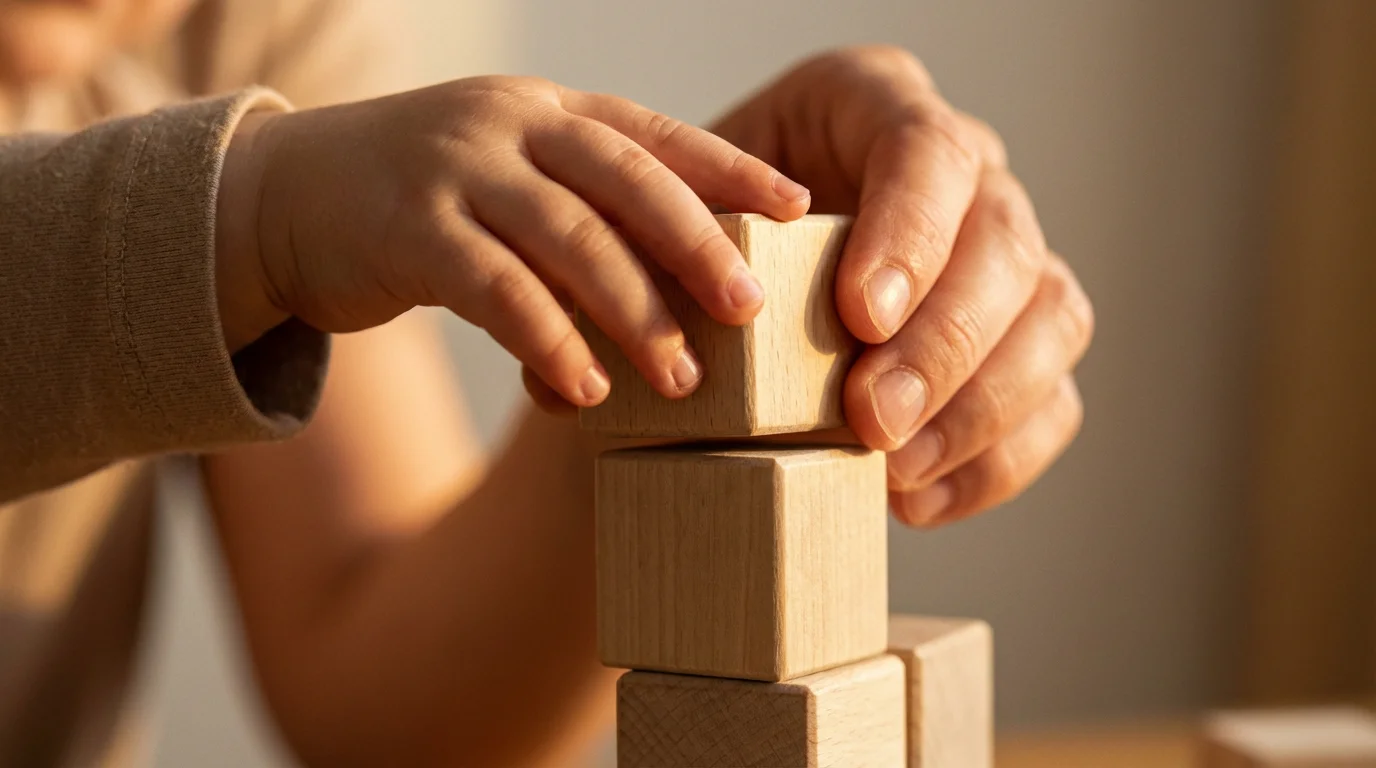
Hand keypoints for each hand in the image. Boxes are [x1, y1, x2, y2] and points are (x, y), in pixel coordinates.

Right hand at [215, 76, 810, 405]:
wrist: (285, 196)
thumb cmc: (422, 204)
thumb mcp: (507, 186)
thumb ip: (581, 221)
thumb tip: (672, 301)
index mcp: (547, 110)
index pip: (654, 135)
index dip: (728, 170)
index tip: (795, 210)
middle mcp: (510, 124)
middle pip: (624, 178)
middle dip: (695, 242)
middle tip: (751, 307)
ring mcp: (457, 169)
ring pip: (566, 236)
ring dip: (631, 310)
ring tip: (681, 379)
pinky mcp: (408, 228)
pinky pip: (494, 287)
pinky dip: (546, 338)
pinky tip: (583, 387)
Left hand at [712, 46, 1093, 526]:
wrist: (718, 294)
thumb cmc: (690, 238)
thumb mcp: (666, 214)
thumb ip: (678, 244)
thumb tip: (686, 315)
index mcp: (872, 107)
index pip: (925, 149)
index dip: (908, 232)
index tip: (862, 317)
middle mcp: (963, 172)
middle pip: (1004, 240)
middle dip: (943, 342)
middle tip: (872, 419)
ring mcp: (1008, 257)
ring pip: (1053, 317)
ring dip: (980, 407)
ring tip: (893, 471)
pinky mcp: (1026, 343)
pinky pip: (1054, 401)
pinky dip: (995, 462)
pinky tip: (914, 500)